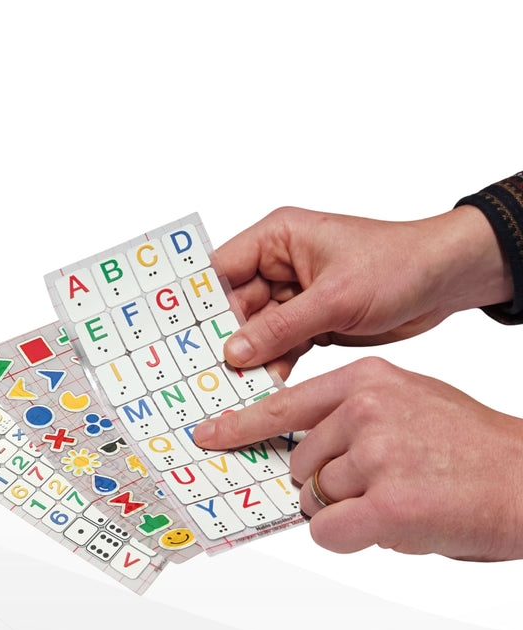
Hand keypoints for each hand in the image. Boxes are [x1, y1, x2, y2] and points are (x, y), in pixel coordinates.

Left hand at [192, 357, 522, 558]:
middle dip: (325, 483)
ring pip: (315, 498)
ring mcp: (375, 455)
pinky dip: (349, 537)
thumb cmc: (469, 446)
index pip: (285, 404)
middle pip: (299, 461)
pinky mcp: (387, 505)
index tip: (208, 436)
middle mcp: (365, 410)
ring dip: (345, 511)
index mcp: (368, 379)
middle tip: (378, 484)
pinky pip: (329, 531)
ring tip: (399, 497)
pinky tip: (390, 524)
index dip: (242, 425)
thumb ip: (355, 412)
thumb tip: (304, 448)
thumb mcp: (409, 399)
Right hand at [215, 203, 511, 376]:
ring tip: (238, 391)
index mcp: (278, 237)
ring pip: (259, 330)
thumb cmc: (395, 266)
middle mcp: (281, 264)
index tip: (184, 341)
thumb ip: (281, 326)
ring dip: (253, 358)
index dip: (203, 304)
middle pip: (237, 305)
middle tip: (212, 380)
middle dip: (228, 340)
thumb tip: (233, 352)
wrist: (445, 280)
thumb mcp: (334, 298)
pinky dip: (278, 365)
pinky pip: (284, 345)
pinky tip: (269, 389)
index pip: (224, 269)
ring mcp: (297, 294)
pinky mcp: (315, 320)